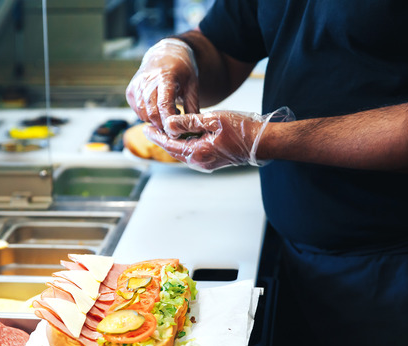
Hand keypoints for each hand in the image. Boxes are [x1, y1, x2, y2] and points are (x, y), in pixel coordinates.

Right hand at [126, 39, 198, 131]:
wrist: (165, 54)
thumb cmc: (182, 70)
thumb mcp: (192, 85)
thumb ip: (192, 107)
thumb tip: (195, 129)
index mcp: (164, 76)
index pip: (164, 105)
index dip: (169, 121)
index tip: (176, 132)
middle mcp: (146, 80)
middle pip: (151, 113)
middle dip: (162, 125)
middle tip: (174, 127)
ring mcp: (136, 86)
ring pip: (143, 114)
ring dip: (155, 121)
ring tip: (168, 114)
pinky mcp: (130, 91)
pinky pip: (137, 112)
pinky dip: (147, 116)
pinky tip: (158, 110)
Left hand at [144, 107, 294, 171]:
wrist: (263, 142)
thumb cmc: (241, 129)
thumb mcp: (213, 120)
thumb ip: (189, 122)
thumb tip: (168, 124)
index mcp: (198, 153)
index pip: (169, 145)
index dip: (156, 136)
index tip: (145, 128)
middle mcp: (200, 162)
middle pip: (174, 151)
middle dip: (161, 140)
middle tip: (149, 129)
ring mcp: (207, 164)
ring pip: (183, 153)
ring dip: (172, 142)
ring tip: (162, 131)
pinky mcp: (213, 161)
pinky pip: (193, 153)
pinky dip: (184, 144)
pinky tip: (182, 136)